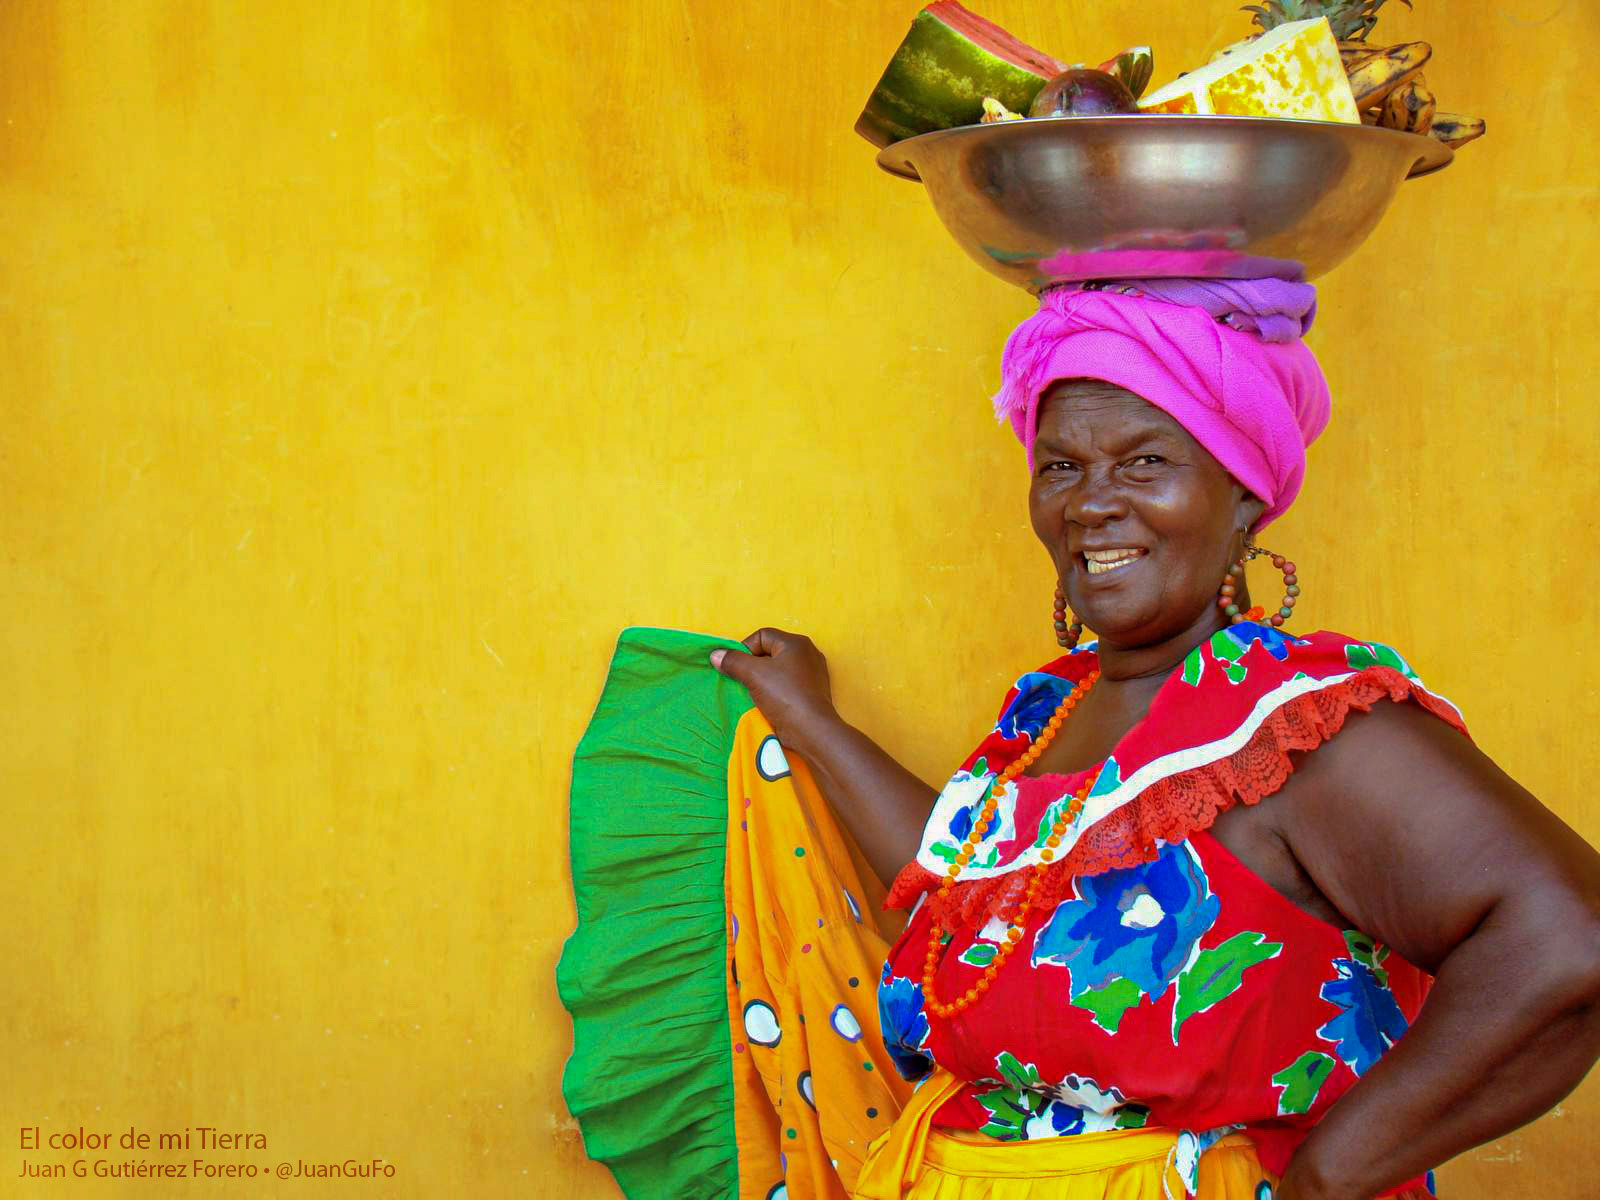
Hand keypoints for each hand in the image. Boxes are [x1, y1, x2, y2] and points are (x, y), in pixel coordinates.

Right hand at [709, 627, 839, 757]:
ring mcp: (812, 673)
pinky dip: (774, 690)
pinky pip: (786, 684)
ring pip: (777, 670)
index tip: (736, 668)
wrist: (811, 730)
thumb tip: (716, 655)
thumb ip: (733, 661)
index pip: (762, 636)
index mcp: (796, 643)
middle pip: (769, 652)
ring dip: (762, 680)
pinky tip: (767, 702)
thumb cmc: (784, 696)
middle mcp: (807, 654)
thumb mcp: (753, 674)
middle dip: (752, 665)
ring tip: (754, 693)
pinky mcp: (812, 692)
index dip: (744, 649)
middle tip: (743, 681)